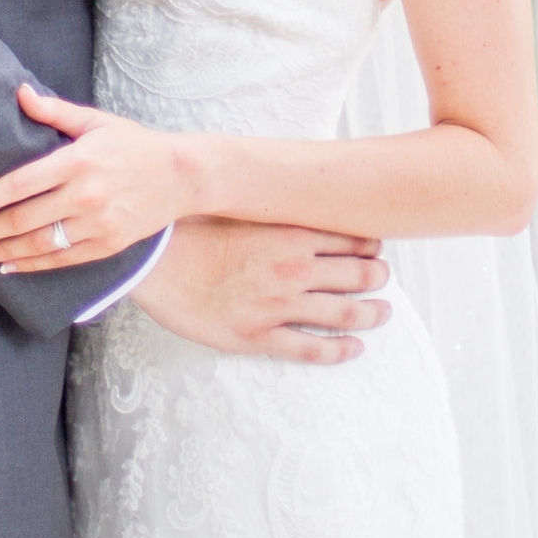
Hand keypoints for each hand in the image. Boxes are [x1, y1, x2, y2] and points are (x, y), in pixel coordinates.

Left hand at [0, 86, 194, 273]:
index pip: (19, 185)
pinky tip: (9, 266)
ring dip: (2, 253)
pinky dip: (32, 266)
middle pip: (22, 219)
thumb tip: (19, 92)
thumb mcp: (96, 121)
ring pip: (39, 245)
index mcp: (78, 160)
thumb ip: (54, 111)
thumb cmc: (133, 144)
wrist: (181, 176)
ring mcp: (98, 224)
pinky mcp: (108, 245)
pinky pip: (62, 260)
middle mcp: (86, 195)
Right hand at [133, 219, 391, 365]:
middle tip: (383, 278)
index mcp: (290, 234)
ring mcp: (278, 306)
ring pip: (343, 313)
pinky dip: (338, 351)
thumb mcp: (239, 204)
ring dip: (370, 314)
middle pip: (357, 274)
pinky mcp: (258, 336)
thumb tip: (291, 187)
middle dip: (377, 277)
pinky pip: (310, 348)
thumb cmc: (190, 227)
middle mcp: (293, 270)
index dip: (370, 243)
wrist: (154, 260)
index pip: (351, 237)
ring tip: (381, 314)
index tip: (376, 246)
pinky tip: (353, 349)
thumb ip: (272, 202)